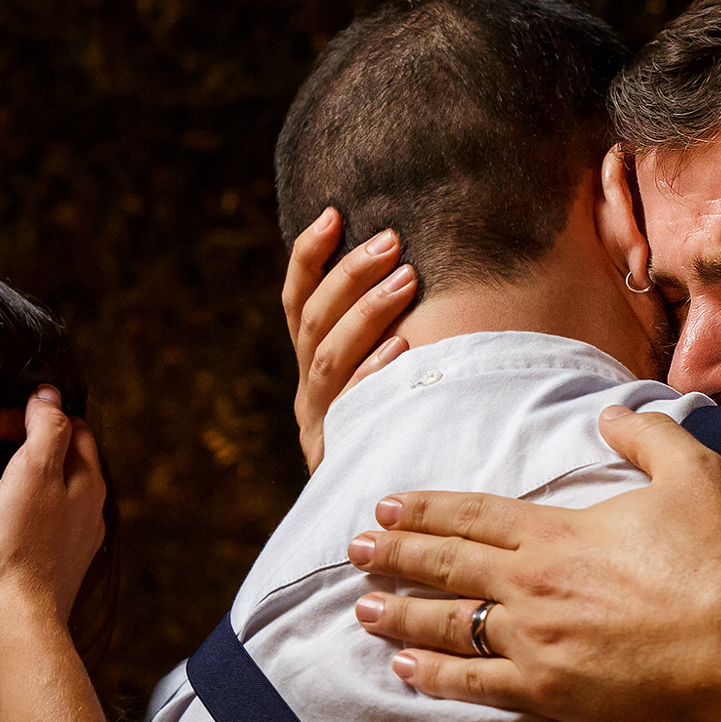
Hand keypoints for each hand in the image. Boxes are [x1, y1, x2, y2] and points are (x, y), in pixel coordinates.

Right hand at [0, 387, 107, 632]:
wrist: (16, 615)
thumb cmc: (19, 544)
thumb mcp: (32, 470)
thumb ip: (46, 428)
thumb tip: (49, 395)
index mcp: (89, 483)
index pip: (75, 428)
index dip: (39, 414)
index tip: (1, 420)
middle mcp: (88, 511)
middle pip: (69, 459)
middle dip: (37, 440)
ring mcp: (73, 540)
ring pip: (57, 491)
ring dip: (31, 474)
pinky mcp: (51, 565)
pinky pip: (43, 522)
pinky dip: (26, 506)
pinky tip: (4, 515)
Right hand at [281, 207, 416, 471]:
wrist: (390, 508)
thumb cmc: (412, 418)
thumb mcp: (391, 367)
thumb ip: (392, 323)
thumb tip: (423, 258)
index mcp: (312, 359)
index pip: (297, 300)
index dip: (309, 255)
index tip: (333, 214)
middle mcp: (309, 387)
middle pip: (314, 321)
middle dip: (350, 274)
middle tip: (392, 241)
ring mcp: (321, 420)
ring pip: (328, 356)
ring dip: (366, 312)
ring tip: (408, 278)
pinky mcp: (337, 452)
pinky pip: (352, 406)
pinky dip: (374, 374)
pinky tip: (403, 348)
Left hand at [345, 405, 720, 721]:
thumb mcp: (692, 475)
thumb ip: (645, 437)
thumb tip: (611, 412)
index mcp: (557, 532)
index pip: (471, 515)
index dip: (423, 510)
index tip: (386, 507)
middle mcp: (532, 583)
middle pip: (446, 565)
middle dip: (393, 555)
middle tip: (353, 549)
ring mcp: (535, 640)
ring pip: (447, 623)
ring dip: (399, 613)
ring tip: (361, 607)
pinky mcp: (547, 691)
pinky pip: (474, 682)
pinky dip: (433, 675)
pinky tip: (403, 667)